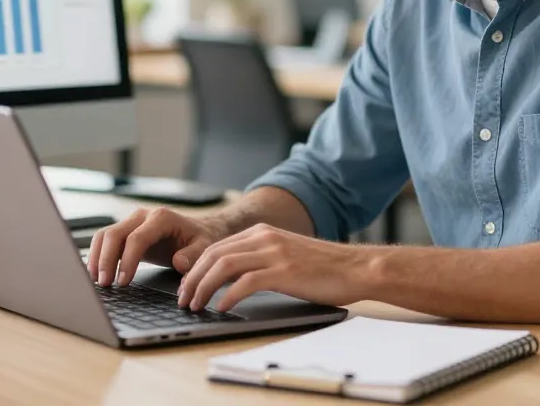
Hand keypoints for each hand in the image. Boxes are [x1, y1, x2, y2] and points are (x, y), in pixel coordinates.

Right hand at [87, 207, 223, 286]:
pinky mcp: (125, 231)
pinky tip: (96, 273)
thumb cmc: (200, 239)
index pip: (137, 238)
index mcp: (161, 218)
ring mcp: (132, 222)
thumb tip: (179, 263)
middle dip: (106, 260)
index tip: (123, 282)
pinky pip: (105, 240)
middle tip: (104, 285)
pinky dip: (97, 255)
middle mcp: (143, 216)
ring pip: (104, 235)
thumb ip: (194, 255)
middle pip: (114, 234)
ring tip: (97, 281)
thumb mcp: (204, 246)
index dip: (127, 261)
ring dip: (97, 258)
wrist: (196, 230)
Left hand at [177, 224, 368, 312]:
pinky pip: (246, 282)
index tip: (187, 286)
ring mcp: (274, 253)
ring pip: (224, 265)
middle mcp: (265, 238)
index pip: (217, 247)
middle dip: (192, 278)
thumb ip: (260, 260)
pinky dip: (229, 295)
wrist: (356, 267)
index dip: (196, 267)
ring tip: (195, 305)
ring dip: (203, 287)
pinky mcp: (284, 271)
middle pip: (214, 254)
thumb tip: (230, 280)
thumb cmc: (324, 268)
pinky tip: (222, 307)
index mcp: (263, 233)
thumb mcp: (286, 255)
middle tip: (183, 298)